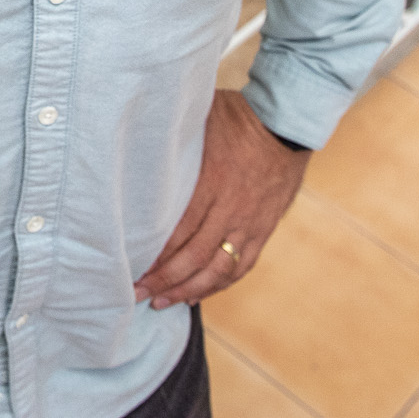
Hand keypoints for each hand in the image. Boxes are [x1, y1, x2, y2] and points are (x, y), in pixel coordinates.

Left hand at [134, 90, 307, 309]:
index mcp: (211, 181)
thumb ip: (171, 141)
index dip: (156, 253)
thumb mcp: (198, 120)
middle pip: (195, 255)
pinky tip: (199, 293)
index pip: (179, 228)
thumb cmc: (236, 116)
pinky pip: (242, 264)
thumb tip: (134, 136)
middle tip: (138, 293)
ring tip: (164, 302)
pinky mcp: (264, 229)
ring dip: (189, 289)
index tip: (131, 266)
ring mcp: (250, 222)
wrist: (286, 124)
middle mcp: (231, 208)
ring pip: (219, 268)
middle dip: (164, 280)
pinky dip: (220, 283)